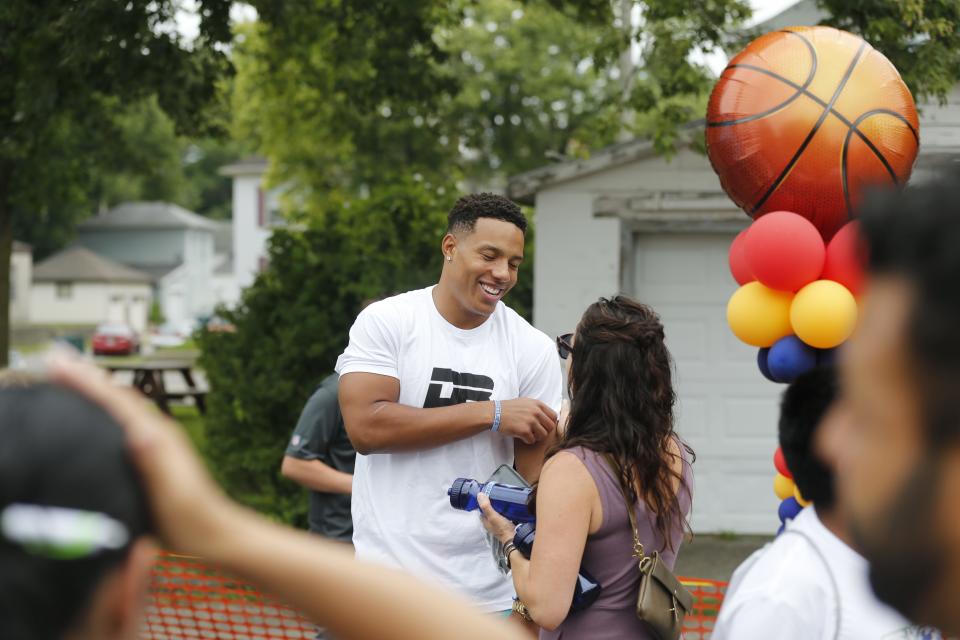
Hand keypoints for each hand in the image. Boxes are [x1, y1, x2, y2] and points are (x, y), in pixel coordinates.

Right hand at [48, 352, 241, 557]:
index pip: (118, 401)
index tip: (58, 364)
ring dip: (96, 393)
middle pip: (119, 398)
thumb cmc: (190, 518)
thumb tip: (139, 432)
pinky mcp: (153, 458)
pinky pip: (124, 425)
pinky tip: (94, 420)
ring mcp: (156, 444)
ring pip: (122, 409)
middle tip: (55, 364)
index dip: (87, 382)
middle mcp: (158, 433)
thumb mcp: (172, 492)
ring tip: (69, 381)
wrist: (212, 535)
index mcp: (157, 436)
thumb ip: (156, 461)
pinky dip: (105, 414)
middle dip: (88, 380)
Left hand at [477, 493, 516, 544]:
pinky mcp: (506, 523)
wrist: (514, 538)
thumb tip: (479, 495)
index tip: (487, 492)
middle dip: (492, 502)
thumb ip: (486, 506)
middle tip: (496, 493)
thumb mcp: (493, 516)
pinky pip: (504, 514)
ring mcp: (498, 523)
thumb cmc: (503, 529)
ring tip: (503, 497)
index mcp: (485, 520)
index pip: (481, 508)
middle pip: (489, 509)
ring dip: (499, 505)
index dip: (483, 500)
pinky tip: (509, 505)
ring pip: (496, 511)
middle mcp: (490, 522)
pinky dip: (505, 509)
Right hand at [497, 398, 556, 444]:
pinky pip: (532, 440)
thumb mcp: (525, 402)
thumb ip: (538, 408)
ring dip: (536, 437)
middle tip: (535, 432)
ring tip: (528, 434)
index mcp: (537, 404)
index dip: (549, 423)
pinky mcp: (524, 430)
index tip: (543, 426)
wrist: (495, 413)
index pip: (554, 416)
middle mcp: (536, 412)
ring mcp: (530, 421)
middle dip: (544, 431)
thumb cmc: (509, 408)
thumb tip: (550, 417)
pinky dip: (527, 440)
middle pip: (550, 427)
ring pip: (543, 435)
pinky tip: (521, 436)